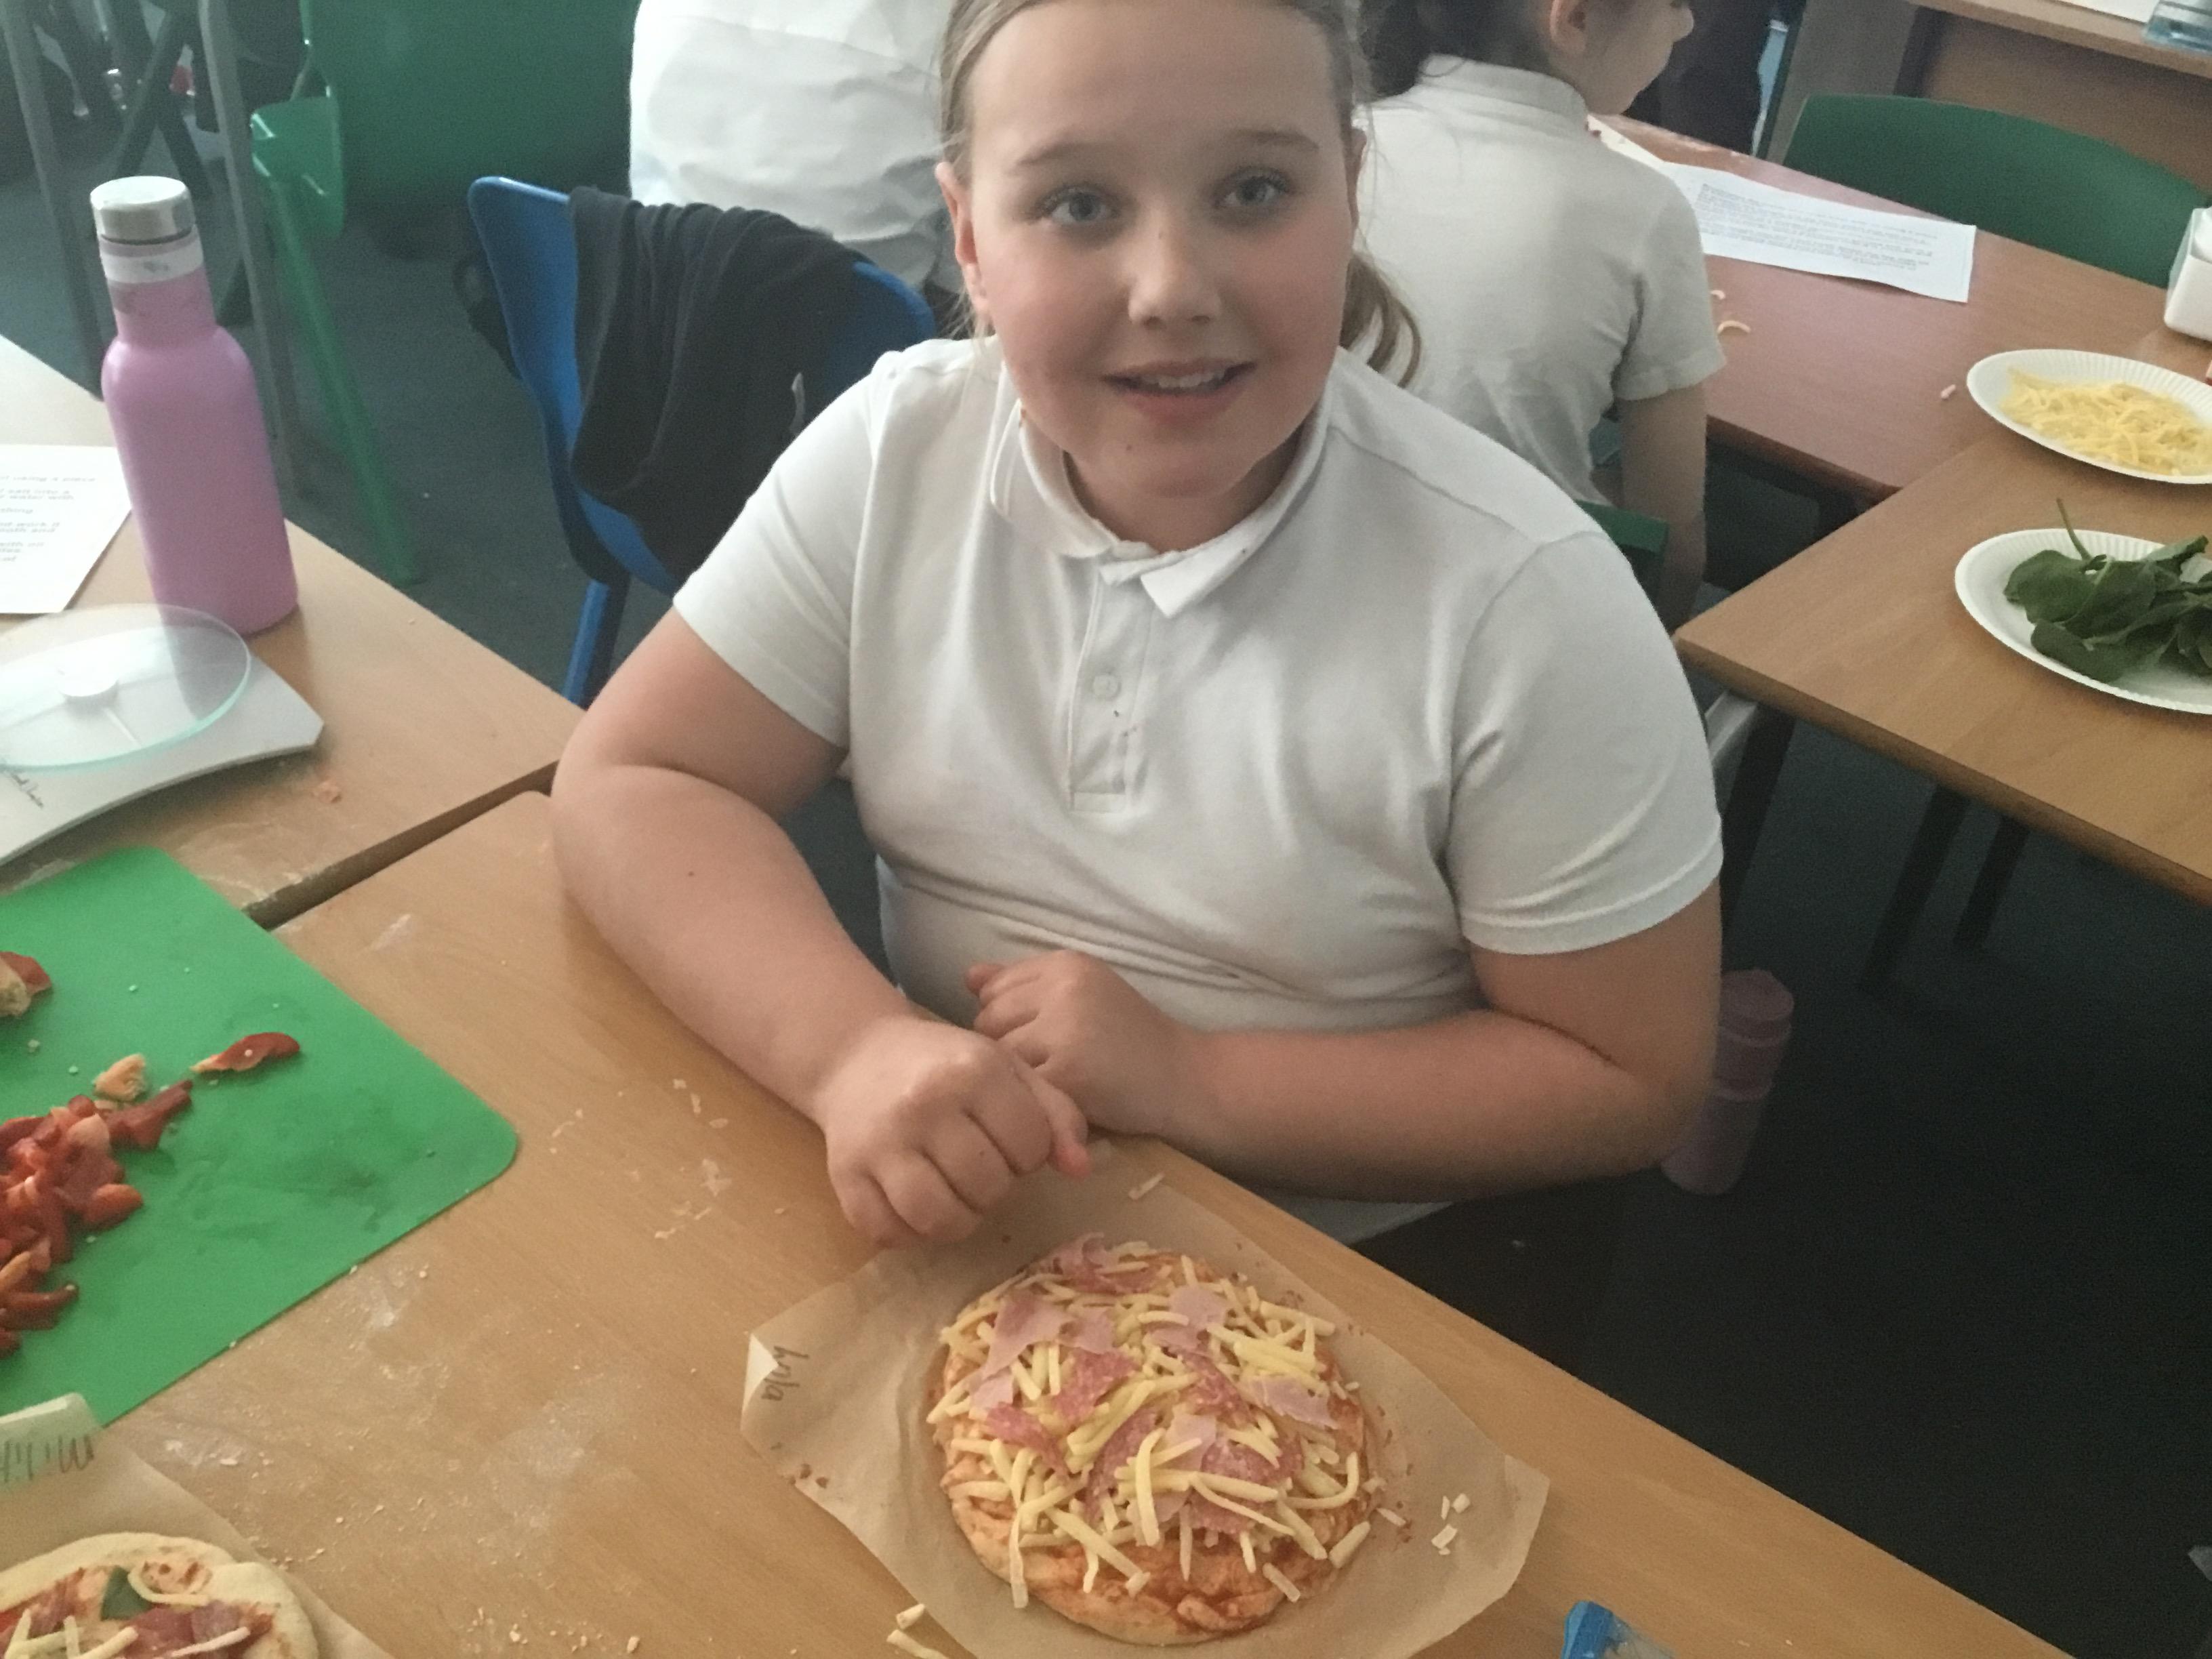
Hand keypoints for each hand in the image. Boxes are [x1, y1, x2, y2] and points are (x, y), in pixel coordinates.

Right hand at [807, 1014, 1089, 1248]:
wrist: (857, 1054)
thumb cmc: (946, 1065)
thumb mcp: (1007, 1070)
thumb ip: (1055, 1113)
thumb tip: (1080, 1170)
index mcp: (973, 1072)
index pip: (1030, 1147)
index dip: (1028, 1154)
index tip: (1008, 1142)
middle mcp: (924, 1105)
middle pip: (988, 1187)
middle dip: (995, 1188)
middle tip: (980, 1169)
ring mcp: (880, 1143)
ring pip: (939, 1218)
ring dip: (958, 1219)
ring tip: (955, 1195)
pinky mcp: (845, 1175)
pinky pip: (887, 1233)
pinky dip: (909, 1233)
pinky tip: (916, 1207)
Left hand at [967, 953, 1210, 1141]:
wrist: (1187, 1078)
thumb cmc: (1132, 1040)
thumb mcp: (1083, 995)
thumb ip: (1025, 985)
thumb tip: (968, 977)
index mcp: (1066, 963)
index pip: (993, 989)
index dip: (1006, 1022)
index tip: (1037, 1041)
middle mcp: (1063, 986)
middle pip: (987, 1021)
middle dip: (1005, 1049)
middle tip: (1043, 1068)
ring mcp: (1065, 1027)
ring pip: (999, 1056)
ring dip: (1016, 1078)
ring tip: (1051, 1085)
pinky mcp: (1068, 1070)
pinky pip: (1020, 1087)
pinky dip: (1032, 1101)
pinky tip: (1059, 1103)